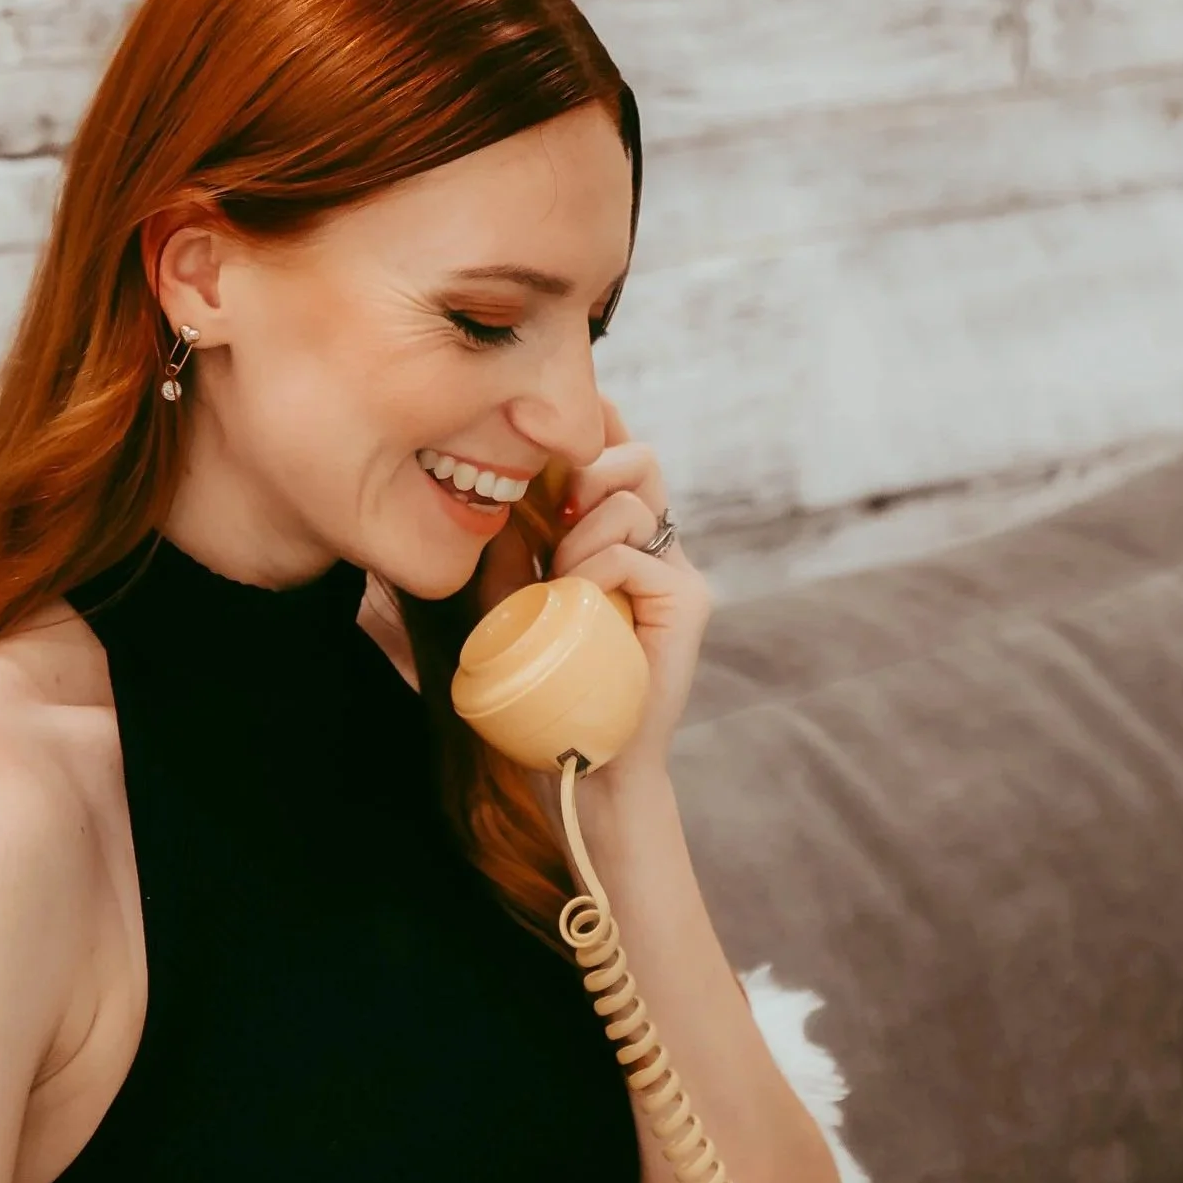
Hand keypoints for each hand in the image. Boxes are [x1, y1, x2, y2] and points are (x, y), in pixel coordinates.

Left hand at [549, 397, 707, 780]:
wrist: (589, 761)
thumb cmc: (549, 690)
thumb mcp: (514, 605)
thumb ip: (512, 553)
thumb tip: (493, 494)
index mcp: (621, 542)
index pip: (618, 459)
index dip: (599, 425)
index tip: (559, 421)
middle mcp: (658, 549)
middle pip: (639, 457)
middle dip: (589, 466)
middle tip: (558, 514)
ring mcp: (678, 574)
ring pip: (632, 498)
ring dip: (580, 534)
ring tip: (563, 583)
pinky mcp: (689, 602)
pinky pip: (633, 552)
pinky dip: (594, 572)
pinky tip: (582, 604)